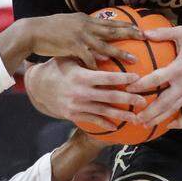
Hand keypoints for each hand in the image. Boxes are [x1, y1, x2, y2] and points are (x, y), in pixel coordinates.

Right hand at [22, 13, 139, 67]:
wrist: (32, 32)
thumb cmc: (49, 30)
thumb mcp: (69, 24)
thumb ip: (82, 27)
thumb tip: (93, 28)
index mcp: (86, 20)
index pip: (110, 23)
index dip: (126, 27)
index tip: (140, 31)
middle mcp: (86, 27)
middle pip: (113, 32)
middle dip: (130, 36)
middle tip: (145, 41)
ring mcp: (80, 38)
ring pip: (105, 47)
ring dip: (120, 55)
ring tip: (133, 64)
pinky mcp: (73, 49)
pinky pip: (89, 60)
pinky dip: (98, 68)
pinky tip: (106, 78)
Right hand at [23, 57, 143, 128]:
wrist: (37, 87)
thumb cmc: (57, 68)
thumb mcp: (69, 58)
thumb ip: (88, 57)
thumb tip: (108, 53)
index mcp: (82, 76)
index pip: (107, 77)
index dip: (124, 78)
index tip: (138, 78)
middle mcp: (81, 92)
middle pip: (110, 96)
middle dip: (129, 99)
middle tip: (144, 101)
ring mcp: (77, 106)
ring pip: (104, 111)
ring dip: (122, 115)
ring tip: (137, 118)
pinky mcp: (73, 115)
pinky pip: (92, 120)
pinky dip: (104, 124)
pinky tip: (115, 126)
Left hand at [128, 25, 181, 127]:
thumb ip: (162, 33)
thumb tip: (143, 32)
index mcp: (179, 68)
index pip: (156, 79)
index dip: (141, 85)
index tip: (128, 89)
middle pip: (164, 102)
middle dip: (148, 112)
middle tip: (134, 118)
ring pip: (173, 110)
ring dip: (158, 119)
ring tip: (144, 125)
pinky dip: (180, 122)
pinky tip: (169, 126)